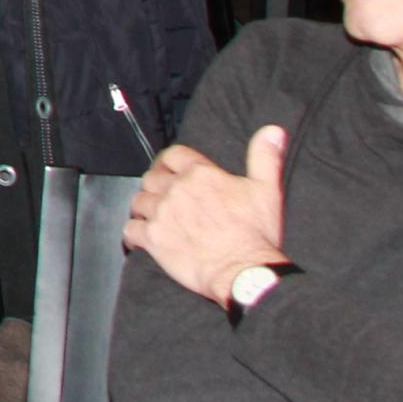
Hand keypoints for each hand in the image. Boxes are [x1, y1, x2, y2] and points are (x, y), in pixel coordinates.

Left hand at [125, 126, 292, 303]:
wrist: (243, 271)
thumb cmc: (256, 233)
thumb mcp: (266, 190)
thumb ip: (265, 157)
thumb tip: (273, 130)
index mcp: (200, 174)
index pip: (174, 155)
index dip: (169, 161)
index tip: (168, 169)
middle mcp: (176, 189)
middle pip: (152, 178)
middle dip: (155, 185)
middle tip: (162, 196)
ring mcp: (161, 213)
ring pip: (138, 202)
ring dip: (144, 208)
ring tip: (152, 216)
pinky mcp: (153, 238)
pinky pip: (130, 230)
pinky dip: (133, 234)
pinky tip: (140, 239)